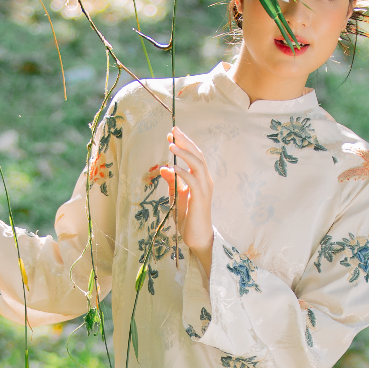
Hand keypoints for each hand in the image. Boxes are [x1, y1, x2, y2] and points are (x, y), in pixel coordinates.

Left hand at [160, 127, 212, 277]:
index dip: (184, 143)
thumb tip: (164, 168)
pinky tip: (173, 167)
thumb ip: (172, 182)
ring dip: (184, 154)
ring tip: (172, 145)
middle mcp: (205, 181)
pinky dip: (183, 173)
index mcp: (200, 179)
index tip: (172, 133)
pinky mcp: (200, 199)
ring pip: (198, 165)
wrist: (196, 237)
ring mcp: (204, 189)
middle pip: (198, 155)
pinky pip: (193, 182)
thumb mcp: (177, 197)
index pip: (194, 156)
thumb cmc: (188, 218)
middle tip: (174, 130)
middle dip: (186, 141)